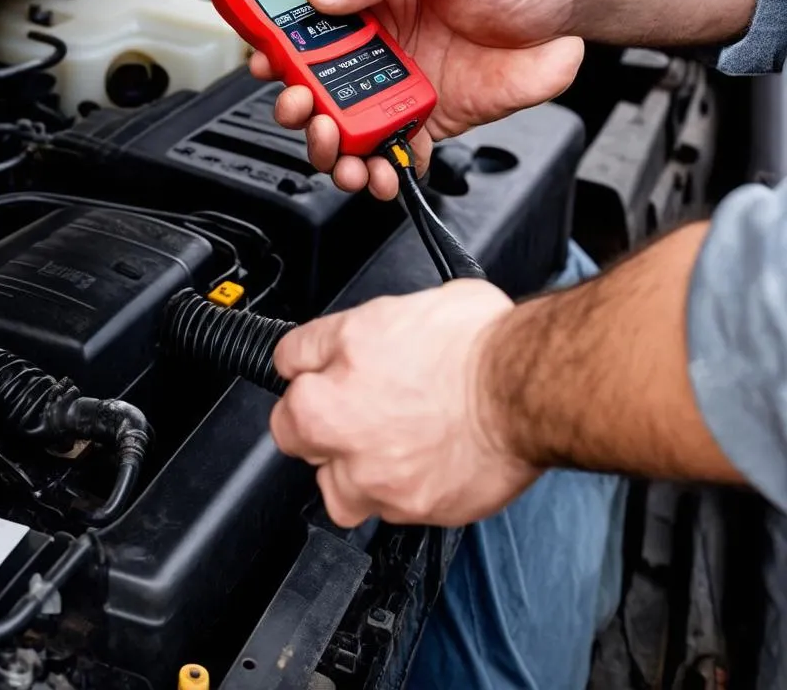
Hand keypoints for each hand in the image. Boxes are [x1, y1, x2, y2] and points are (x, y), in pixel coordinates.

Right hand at [251, 0, 584, 198]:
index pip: (308, 8)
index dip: (276, 35)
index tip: (263, 56)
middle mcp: (380, 33)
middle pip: (317, 75)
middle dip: (297, 99)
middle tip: (301, 105)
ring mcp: (401, 77)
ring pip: (348, 118)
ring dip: (332, 143)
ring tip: (339, 150)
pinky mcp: (429, 113)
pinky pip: (395, 147)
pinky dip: (384, 170)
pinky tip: (383, 175)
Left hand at [268, 281, 539, 527]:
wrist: (526, 389)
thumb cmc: (475, 342)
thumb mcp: (400, 305)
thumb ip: (355, 330)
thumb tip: (345, 339)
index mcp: (334, 368)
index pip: (287, 362)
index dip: (310, 360)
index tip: (319, 364)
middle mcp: (342, 426)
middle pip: (293, 428)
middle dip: (315, 416)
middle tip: (350, 405)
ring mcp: (373, 474)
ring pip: (332, 485)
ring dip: (349, 468)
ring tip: (382, 447)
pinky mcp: (410, 507)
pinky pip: (385, 509)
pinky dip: (397, 492)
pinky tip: (419, 466)